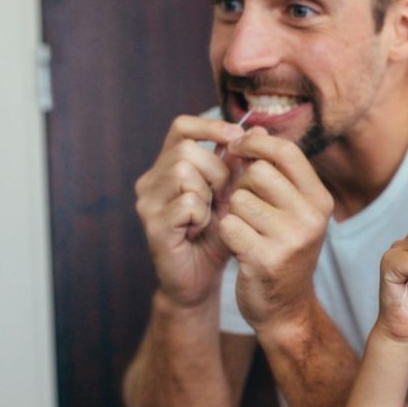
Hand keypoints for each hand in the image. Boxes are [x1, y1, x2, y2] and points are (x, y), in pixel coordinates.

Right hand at [135, 115, 244, 306]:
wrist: (201, 279)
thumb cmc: (217, 235)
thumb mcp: (233, 195)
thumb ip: (240, 165)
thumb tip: (259, 130)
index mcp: (168, 167)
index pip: (181, 127)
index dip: (210, 127)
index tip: (236, 138)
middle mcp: (151, 180)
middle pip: (187, 150)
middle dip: (216, 170)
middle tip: (224, 196)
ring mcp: (148, 203)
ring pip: (183, 171)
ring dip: (209, 193)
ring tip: (211, 213)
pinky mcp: (152, 225)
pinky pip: (186, 202)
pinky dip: (201, 215)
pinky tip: (200, 229)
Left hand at [217, 129, 334, 333]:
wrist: (285, 308)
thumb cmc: (282, 250)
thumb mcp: (291, 210)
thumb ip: (275, 172)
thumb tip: (251, 128)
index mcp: (320, 200)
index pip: (286, 151)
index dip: (256, 143)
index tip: (237, 147)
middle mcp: (311, 217)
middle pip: (258, 172)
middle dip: (241, 185)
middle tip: (243, 205)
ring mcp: (291, 239)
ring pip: (239, 199)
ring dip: (232, 212)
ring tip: (245, 230)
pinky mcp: (265, 259)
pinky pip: (228, 226)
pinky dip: (226, 234)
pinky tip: (239, 247)